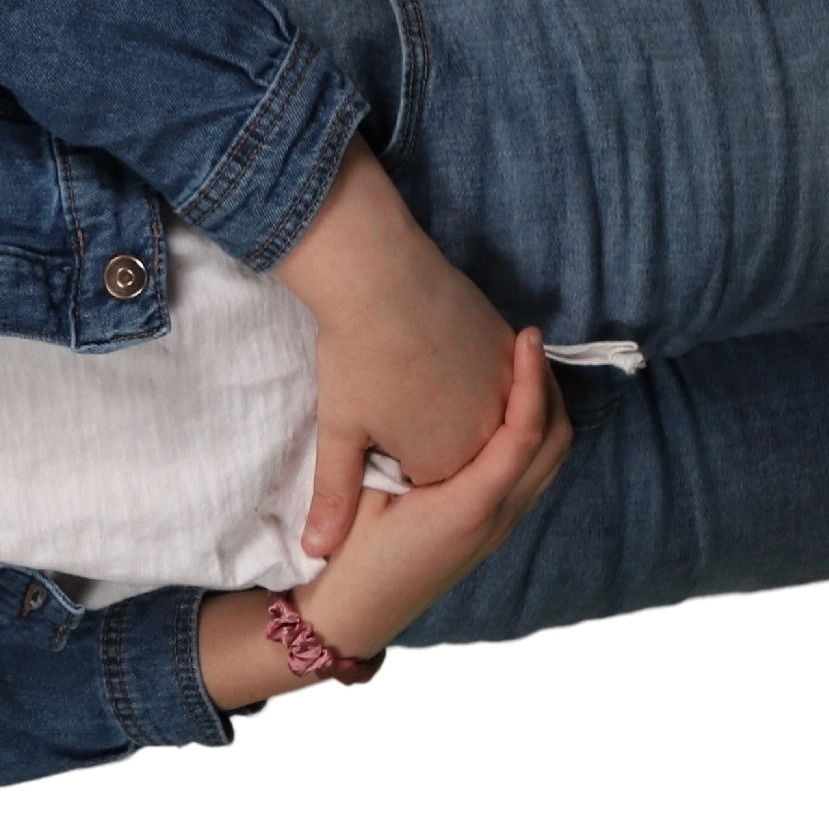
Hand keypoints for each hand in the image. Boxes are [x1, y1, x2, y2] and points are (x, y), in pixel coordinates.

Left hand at [274, 137, 517, 563]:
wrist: (382, 277)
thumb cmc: (354, 356)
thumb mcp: (338, 433)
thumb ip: (335, 498)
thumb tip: (315, 552)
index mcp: (450, 465)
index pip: (443, 483)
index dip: (416, 468)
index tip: (387, 432)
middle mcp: (490, 433)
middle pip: (476, 452)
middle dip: (446, 438)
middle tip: (402, 389)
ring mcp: (507, 391)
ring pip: (499, 417)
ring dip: (477, 410)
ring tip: (427, 377)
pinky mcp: (513, 351)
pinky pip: (512, 380)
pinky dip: (492, 379)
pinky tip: (451, 354)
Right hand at [288, 326, 577, 666]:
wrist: (356, 615)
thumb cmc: (355, 555)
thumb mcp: (364, 494)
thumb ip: (398, 450)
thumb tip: (433, 395)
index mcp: (470, 506)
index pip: (524, 435)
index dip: (531, 382)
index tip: (524, 339)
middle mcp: (498, 518)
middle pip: (555, 446)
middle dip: (551, 391)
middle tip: (528, 346)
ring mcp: (500, 528)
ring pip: (551, 463)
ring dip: (548, 414)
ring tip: (522, 370)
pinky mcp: (492, 531)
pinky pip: (533, 476)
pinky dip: (534, 437)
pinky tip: (505, 412)